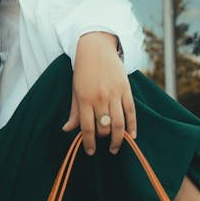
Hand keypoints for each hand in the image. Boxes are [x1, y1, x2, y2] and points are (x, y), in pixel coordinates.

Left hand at [62, 32, 136, 155]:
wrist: (96, 48)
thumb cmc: (83, 71)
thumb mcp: (75, 90)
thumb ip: (74, 112)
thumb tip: (67, 130)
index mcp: (85, 99)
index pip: (87, 127)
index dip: (89, 143)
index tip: (91, 152)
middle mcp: (100, 97)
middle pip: (104, 127)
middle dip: (104, 139)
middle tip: (104, 144)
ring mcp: (115, 93)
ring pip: (119, 123)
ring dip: (119, 139)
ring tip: (116, 147)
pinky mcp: (126, 89)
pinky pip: (131, 112)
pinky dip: (133, 126)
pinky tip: (131, 136)